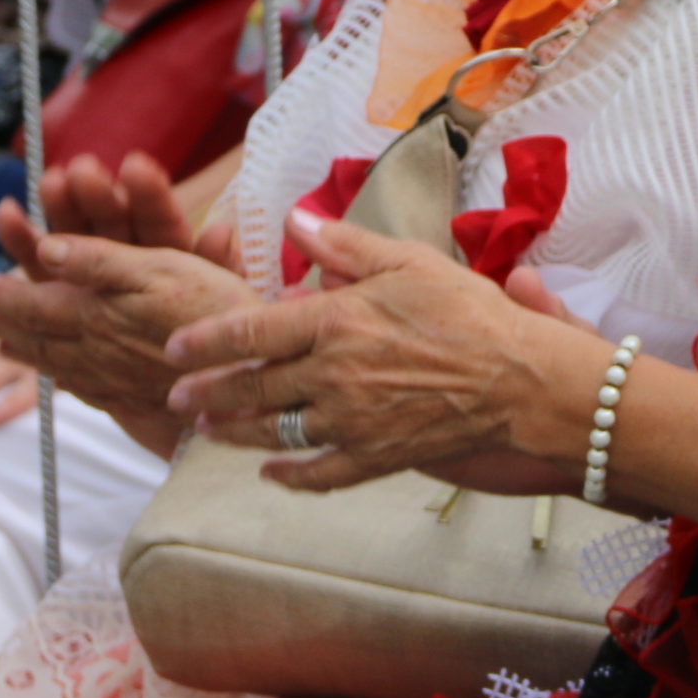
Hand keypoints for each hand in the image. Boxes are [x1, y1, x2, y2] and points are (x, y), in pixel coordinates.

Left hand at [0, 190, 255, 425]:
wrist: (250, 379)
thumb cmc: (212, 316)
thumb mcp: (160, 271)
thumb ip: (100, 261)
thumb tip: (47, 251)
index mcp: (94, 317)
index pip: (30, 303)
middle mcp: (95, 351)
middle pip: (35, 335)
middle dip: (0, 321)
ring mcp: (114, 378)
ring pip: (55, 363)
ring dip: (23, 348)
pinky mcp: (136, 398)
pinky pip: (84, 388)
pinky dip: (60, 377)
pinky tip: (58, 378)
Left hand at [162, 216, 584, 491]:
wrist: (522, 381)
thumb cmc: (470, 314)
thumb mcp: (410, 262)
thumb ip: (346, 244)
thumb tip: (295, 221)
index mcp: (336, 322)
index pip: (250, 333)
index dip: (205, 342)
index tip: (175, 348)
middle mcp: (333, 376)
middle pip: (251, 389)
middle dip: (206, 393)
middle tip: (176, 397)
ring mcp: (351, 423)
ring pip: (274, 434)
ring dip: (234, 434)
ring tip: (209, 431)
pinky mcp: (375, 457)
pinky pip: (319, 474)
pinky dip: (290, 476)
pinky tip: (271, 473)